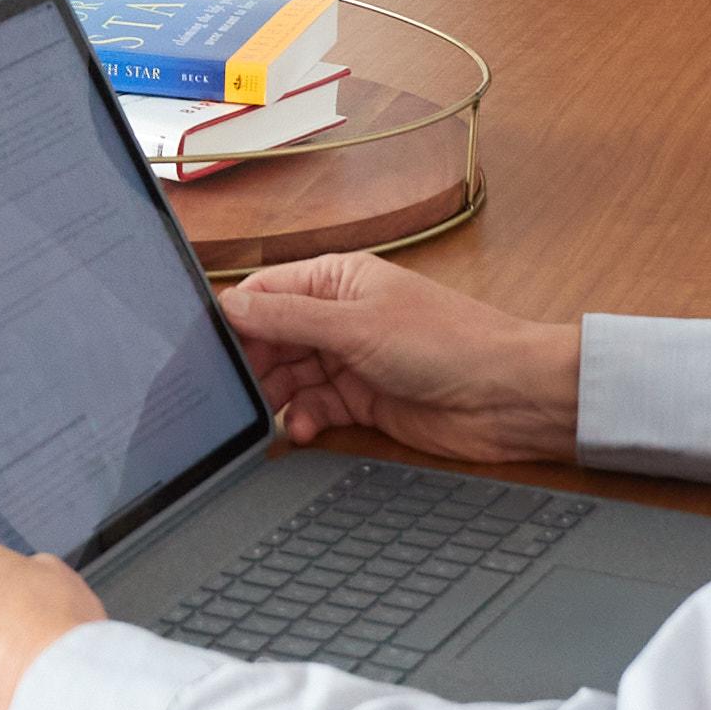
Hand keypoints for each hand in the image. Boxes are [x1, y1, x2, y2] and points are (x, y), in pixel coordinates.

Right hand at [220, 252, 580, 464]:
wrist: (507, 398)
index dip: (234, 318)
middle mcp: (339, 317)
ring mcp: (350, 361)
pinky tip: (300, 429)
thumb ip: (288, 317)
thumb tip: (229, 304)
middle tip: (230, 390)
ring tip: (264, 414)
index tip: (203, 346)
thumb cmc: (449, 343)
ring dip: (274, 397)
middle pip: (271, 339)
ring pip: (289, 378)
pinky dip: (302, 420)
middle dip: (251, 364)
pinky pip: (314, 409)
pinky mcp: (362, 402)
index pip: (266, 292)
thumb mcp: (356, 325)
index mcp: (337, 280)